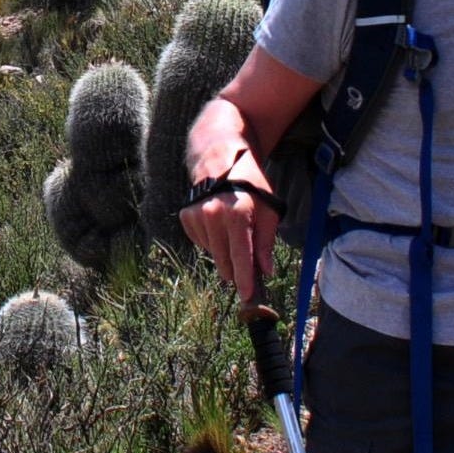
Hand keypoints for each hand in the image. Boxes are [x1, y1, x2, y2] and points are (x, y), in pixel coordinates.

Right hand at [177, 148, 280, 307]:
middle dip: (236, 271)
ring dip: (225, 253)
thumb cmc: (250, 183)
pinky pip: (201, 242)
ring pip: (213, 253)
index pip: (241, 257)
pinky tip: (219, 226)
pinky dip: (212, 241)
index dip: (245, 280)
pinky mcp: (186, 217)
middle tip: (246, 272)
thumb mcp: (267, 209)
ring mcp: (196, 216)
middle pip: (224, 260)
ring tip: (233, 233)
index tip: (248, 296)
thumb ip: (265, 242)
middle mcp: (213, 216)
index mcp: (237, 215)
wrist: (220, 157)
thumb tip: (266, 270)